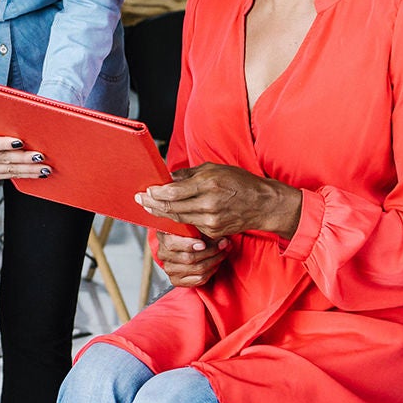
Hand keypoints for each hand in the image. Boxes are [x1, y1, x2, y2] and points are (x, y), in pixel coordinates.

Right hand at [0, 111, 51, 180]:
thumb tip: (24, 114)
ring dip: (29, 170)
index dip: (4, 144)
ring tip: (45, 168)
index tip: (21, 142)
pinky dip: (25, 174)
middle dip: (24, 159)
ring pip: (9, 170)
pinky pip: (10, 175)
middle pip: (3, 159)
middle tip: (40, 156)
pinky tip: (37, 172)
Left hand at [136, 162, 301, 239]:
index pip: (174, 192)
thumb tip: (168, 178)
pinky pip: (191, 226)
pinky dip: (179, 220)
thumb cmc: (239, 182)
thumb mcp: (215, 169)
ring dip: (162, 213)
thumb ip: (189, 174)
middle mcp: (208, 204)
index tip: (146, 191)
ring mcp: (211, 221)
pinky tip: (169, 215)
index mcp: (208, 184)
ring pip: (178, 219)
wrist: (262, 204)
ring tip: (150, 207)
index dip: (156, 193)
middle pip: (172, 208)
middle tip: (140, 200)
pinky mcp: (213, 232)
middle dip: (153, 204)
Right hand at [155, 231, 227, 286]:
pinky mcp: (177, 281)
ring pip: (197, 269)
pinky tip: (216, 263)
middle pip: (189, 258)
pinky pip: (199, 279)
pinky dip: (211, 271)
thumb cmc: (188, 234)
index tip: (203, 244)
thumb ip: (204, 231)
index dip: (188, 245)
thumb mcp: (192, 228)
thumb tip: (223, 241)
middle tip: (224, 245)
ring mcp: (170, 270)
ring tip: (223, 252)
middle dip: (211, 251)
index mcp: (164, 238)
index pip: (172, 244)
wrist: (180, 248)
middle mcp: (164, 255)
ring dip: (214, 261)